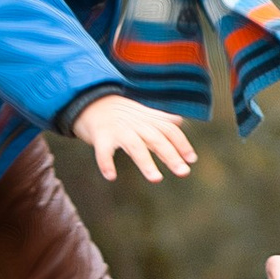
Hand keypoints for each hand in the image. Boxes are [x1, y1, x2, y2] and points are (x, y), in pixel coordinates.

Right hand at [71, 92, 198, 185]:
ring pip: (135, 146)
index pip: (169, 130)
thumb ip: (160, 119)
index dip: (182, 143)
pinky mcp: (99, 136)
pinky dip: (106, 163)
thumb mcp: (141, 113)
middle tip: (184, 172)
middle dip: (171, 155)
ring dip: (146, 162)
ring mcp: (118, 130)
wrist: (88, 99)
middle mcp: (135, 124)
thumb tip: (179, 122)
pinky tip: (111, 176)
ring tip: (156, 179)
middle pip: (156, 139)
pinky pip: (103, 151)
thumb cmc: (117, 112)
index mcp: (147, 120)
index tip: (192, 159)